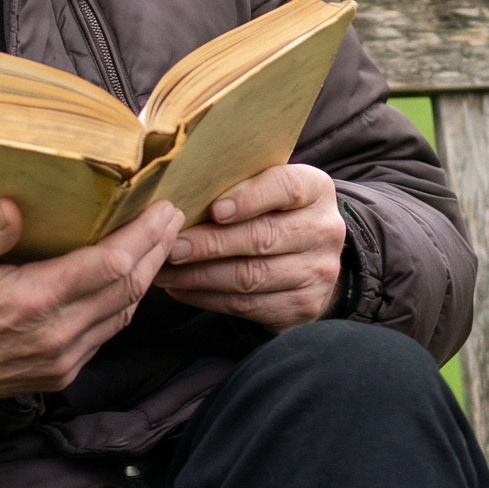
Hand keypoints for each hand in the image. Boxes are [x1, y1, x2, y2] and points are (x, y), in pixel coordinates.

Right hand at [0, 198, 186, 410]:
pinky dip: (123, 305)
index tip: (164, 210)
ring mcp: (60, 359)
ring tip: (158, 245)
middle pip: (127, 288)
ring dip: (145, 278)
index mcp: (33, 300)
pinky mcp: (58, 374)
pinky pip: (105, 335)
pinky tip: (123, 283)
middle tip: (173, 218)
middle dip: (157, 250)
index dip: (145, 236)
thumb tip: (12, 206)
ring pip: (122, 315)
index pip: (111, 265)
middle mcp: (56, 334)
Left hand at [153, 163, 346, 330]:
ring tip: (164, 269)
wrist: (309, 259)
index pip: (286, 187)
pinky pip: (248, 305)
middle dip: (210, 243)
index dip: (250, 198)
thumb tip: (177, 188)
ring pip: (251, 276)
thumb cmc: (270, 211)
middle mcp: (324, 230)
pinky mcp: (303, 305)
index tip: (214, 209)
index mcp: (315, 189)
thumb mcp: (265, 186)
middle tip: (170, 245)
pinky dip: (207, 297)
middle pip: (263, 237)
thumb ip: (235, 182)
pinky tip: (180, 288)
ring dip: (200, 275)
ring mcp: (318, 272)